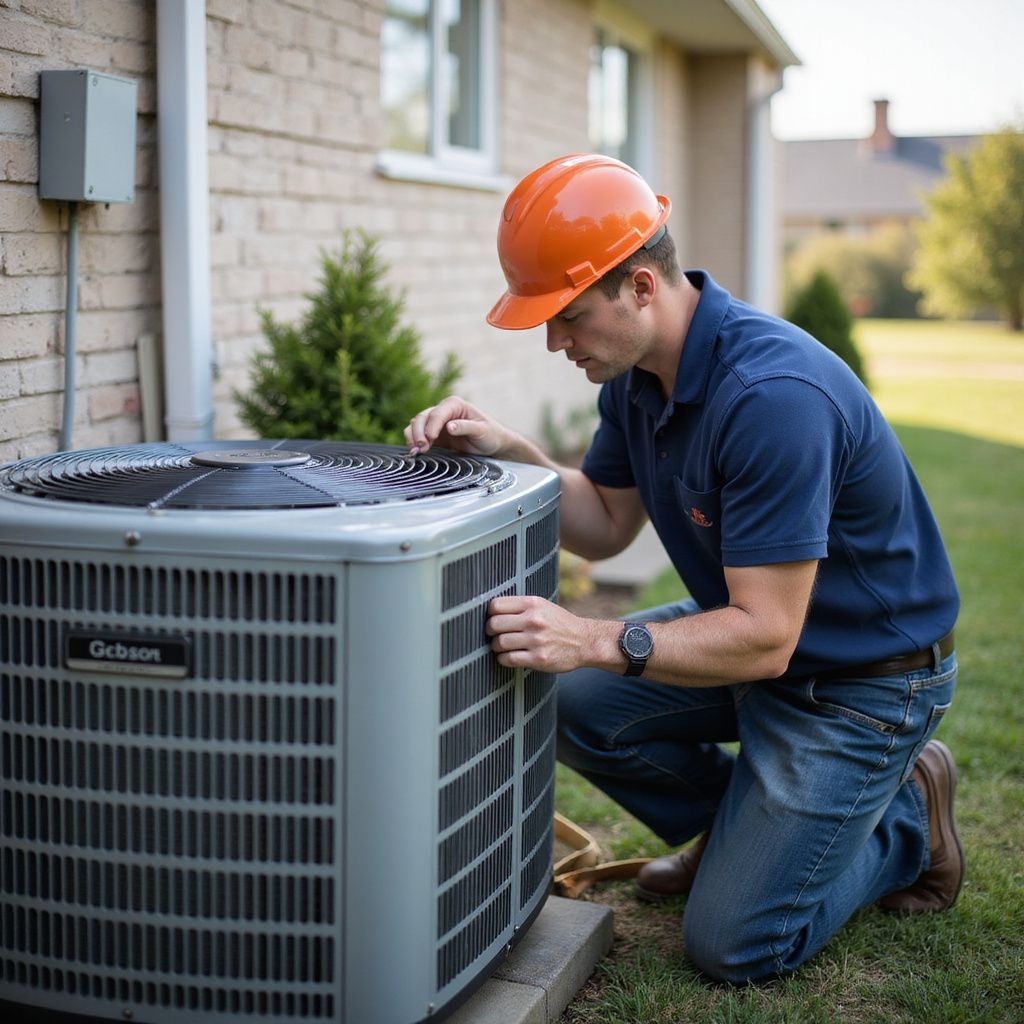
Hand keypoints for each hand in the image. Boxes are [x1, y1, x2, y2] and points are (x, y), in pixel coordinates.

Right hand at [404, 395, 507, 456]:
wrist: (492, 445)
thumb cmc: (490, 435)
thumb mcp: (482, 431)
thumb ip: (466, 427)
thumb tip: (449, 427)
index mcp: (455, 405)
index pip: (438, 413)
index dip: (431, 425)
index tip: (429, 438)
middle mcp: (443, 410)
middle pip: (422, 418)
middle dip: (419, 432)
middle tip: (421, 448)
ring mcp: (436, 423)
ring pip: (416, 425)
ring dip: (413, 437)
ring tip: (416, 452)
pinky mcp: (433, 435)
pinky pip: (417, 435)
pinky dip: (413, 441)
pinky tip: (415, 451)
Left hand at [486, 595, 603, 673]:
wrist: (584, 641)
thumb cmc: (559, 623)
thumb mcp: (543, 606)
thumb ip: (520, 606)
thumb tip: (491, 611)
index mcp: (533, 604)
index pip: (496, 605)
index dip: (489, 613)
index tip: (492, 618)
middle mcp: (534, 620)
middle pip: (494, 624)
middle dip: (489, 631)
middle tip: (493, 634)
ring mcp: (536, 640)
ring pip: (500, 643)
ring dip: (496, 646)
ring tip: (501, 646)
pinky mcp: (538, 658)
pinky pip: (508, 659)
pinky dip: (502, 659)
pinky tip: (507, 656)